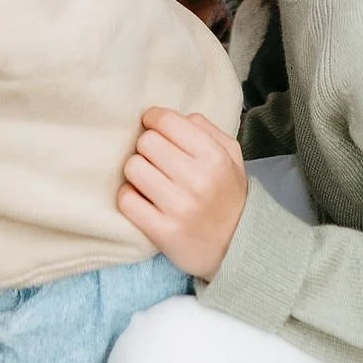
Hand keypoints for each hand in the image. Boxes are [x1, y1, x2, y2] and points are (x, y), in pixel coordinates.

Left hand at [118, 108, 248, 280]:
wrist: (236, 246)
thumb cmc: (227, 194)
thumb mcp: (231, 155)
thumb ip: (205, 128)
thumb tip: (170, 117)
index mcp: (214, 156)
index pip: (166, 121)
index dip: (153, 119)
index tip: (153, 127)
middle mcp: (198, 180)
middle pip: (146, 142)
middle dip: (146, 147)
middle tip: (155, 159)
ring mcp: (180, 207)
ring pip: (132, 168)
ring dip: (137, 172)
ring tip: (149, 179)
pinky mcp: (163, 232)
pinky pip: (126, 199)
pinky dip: (129, 196)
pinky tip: (142, 199)